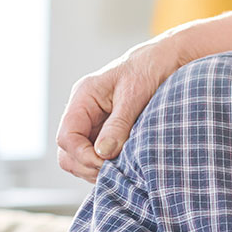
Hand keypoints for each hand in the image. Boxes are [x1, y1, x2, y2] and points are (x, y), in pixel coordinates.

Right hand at [55, 39, 185, 181]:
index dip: (82, 156)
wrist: (165, 59)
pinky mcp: (105, 130)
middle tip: (114, 172)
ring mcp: (93, 122)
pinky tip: (123, 165)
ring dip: (96, 168)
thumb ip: (118, 125)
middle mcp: (83, 111)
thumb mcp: (134, 96)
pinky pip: (95, 155)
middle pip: (67, 152)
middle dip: (87, 166)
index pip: (66, 137)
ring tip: (121, 170)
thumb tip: (102, 153)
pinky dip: (105, 164)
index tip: (106, 163)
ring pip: (79, 157)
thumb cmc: (149, 69)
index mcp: (83, 97)